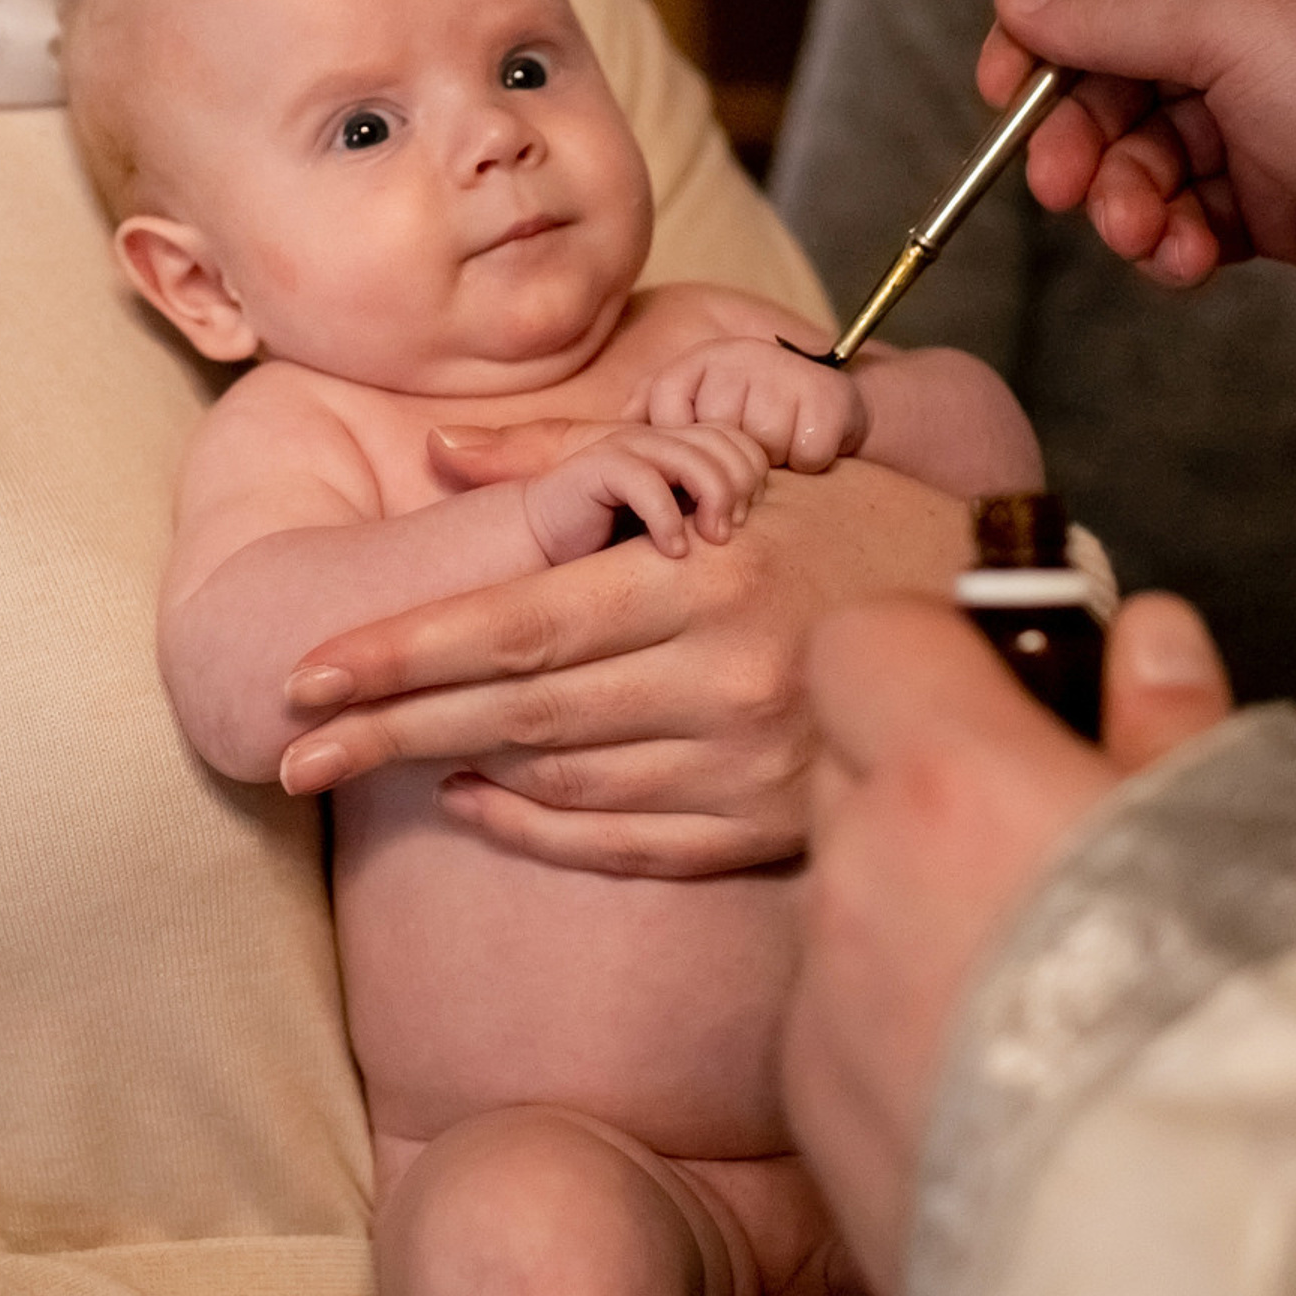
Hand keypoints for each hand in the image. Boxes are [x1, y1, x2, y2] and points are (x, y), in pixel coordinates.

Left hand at [275, 454, 972, 875]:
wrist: (1009, 619)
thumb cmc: (852, 519)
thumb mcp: (733, 458)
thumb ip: (580, 457)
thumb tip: (441, 452)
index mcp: (704, 570)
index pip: (518, 622)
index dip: (404, 653)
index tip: (307, 674)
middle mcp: (722, 674)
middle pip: (518, 712)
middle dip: (388, 729)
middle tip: (286, 747)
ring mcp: (751, 763)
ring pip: (565, 782)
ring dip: (452, 772)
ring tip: (358, 762)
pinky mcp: (774, 828)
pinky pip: (631, 843)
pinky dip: (543, 828)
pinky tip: (474, 803)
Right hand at [523, 423, 769, 560]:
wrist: (544, 545)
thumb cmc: (616, 545)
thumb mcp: (679, 531)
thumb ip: (713, 519)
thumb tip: (775, 539)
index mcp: (682, 445)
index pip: (742, 441)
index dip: (755, 478)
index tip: (745, 522)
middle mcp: (659, 438)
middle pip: (727, 445)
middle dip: (739, 490)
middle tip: (728, 535)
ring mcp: (628, 446)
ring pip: (694, 459)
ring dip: (711, 503)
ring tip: (708, 544)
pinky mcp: (597, 466)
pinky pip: (646, 481)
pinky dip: (667, 519)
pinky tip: (671, 552)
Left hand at [643, 338, 865, 473]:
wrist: (834, 401)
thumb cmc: (756, 411)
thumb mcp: (702, 399)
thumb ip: (655, 409)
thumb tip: (612, 432)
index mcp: (703, 357)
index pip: (663, 408)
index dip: (676, 445)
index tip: (693, 458)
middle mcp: (741, 354)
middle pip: (712, 436)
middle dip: (728, 458)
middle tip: (748, 447)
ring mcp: (786, 372)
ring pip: (758, 449)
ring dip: (770, 462)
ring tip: (780, 445)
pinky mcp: (827, 398)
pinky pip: (803, 457)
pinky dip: (807, 464)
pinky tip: (808, 445)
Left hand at [787, 593, 1232, 1295]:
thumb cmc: (1272, 1059)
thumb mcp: (1264, 848)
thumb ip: (1174, 725)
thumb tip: (1141, 641)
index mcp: (954, 786)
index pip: (863, 640)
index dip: (936, 651)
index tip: (1021, 693)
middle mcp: (858, 882)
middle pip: (846, 765)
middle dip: (931, 776)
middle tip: (1053, 837)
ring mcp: (823, 1007)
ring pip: (846, 896)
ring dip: (919, 901)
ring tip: (1052, 978)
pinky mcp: (817, 1120)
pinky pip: (838, 1015)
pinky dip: (901, 1018)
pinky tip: (1011, 1076)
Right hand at [979, 0, 1295, 319]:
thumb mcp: (1227, 19)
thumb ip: (1107, 14)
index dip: (1045, 22)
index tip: (1003, 86)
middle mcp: (1255, 16)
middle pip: (1113, 69)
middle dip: (1080, 134)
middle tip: (1060, 186)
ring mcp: (1268, 107)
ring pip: (1142, 151)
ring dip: (1124, 198)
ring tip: (1141, 234)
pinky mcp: (1282, 193)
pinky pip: (1189, 212)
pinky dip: (1173, 239)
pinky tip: (1186, 258)